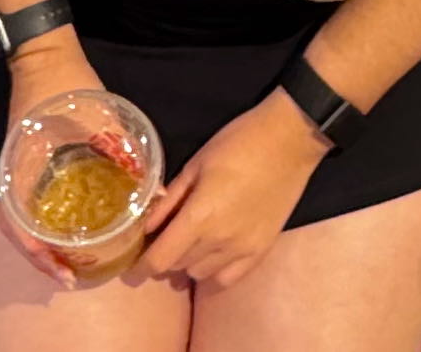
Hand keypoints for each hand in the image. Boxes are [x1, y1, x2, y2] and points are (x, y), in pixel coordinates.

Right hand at [0, 32, 107, 285]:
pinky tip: (69, 226)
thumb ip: (122, 153)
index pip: (18, 225)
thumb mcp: (99, 118)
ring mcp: (20, 169)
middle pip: (19, 231)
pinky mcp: (29, 162)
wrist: (44, 52)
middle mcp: (15, 176)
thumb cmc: (68, 85)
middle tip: (73, 276)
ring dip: (43, 244)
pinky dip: (45, 222)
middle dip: (43, 258)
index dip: (39, 255)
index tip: (65, 274)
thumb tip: (154, 192)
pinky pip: (31, 202)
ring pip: (24, 220)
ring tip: (71, 262)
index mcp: (24, 169)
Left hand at [135, 93, 328, 288]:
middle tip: (163, 236)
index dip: (141, 267)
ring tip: (190, 240)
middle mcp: (220, 242)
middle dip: (165, 255)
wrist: (289, 141)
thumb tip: (146, 226)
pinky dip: (214, 272)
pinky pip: (229, 279)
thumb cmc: (237, 143)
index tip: (131, 266)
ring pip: (201, 274)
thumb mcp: (195, 164)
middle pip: (179, 266)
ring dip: (189, 262)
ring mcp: (243, 250)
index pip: (161, 259)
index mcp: (200, 217)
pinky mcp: (262, 251)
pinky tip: (212, 255)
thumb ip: (170, 200)